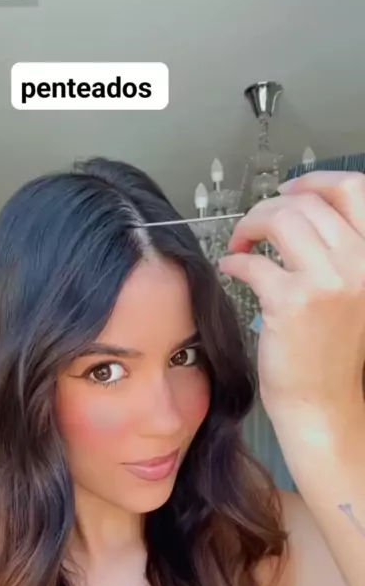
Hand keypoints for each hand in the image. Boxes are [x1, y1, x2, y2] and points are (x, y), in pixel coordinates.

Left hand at [219, 172, 364, 419]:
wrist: (323, 404)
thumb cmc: (331, 354)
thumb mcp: (352, 294)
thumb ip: (336, 254)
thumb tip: (299, 213)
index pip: (352, 190)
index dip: (314, 181)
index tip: (288, 189)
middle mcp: (358, 264)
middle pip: (307, 202)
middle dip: (269, 207)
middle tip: (252, 226)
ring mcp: (326, 282)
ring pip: (281, 219)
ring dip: (251, 224)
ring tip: (241, 243)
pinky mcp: (290, 302)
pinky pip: (253, 261)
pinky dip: (235, 259)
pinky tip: (232, 268)